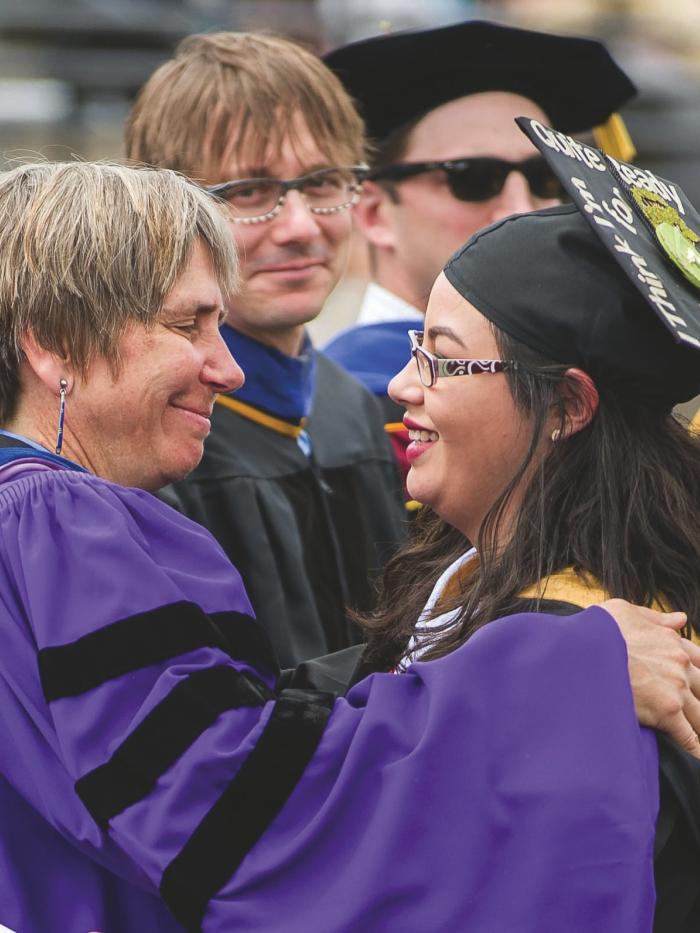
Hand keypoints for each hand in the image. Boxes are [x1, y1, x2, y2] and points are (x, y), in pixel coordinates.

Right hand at [600, 598, 699, 757]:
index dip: (696, 672)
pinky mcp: (667, 712)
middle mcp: (680, 666)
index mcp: (672, 642)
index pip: (698, 659)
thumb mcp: (627, 611)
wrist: (587, 651)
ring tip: (696, 733)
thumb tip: (680, 619)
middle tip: (693, 710)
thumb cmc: (601, 630)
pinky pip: (689, 736)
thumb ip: (657, 618)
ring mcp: (676, 689)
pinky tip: (696, 752)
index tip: (694, 683)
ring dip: (699, 723)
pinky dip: (695, 747)